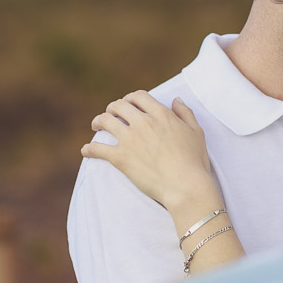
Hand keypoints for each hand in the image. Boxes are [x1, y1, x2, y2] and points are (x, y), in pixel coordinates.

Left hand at [81, 91, 213, 208]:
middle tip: (110, 114)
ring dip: (98, 121)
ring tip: (96, 126)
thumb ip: (185, 113)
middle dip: (112, 107)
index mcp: (161, 115)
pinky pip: (97, 149)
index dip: (130, 98)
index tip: (127, 104)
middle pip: (119, 105)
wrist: (186, 187)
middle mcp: (143, 123)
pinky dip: (89, 149)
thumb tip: (176, 99)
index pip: (139, 96)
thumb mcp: (196, 133)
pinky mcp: (121, 158)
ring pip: (105, 121)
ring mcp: (130, 139)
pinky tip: (86, 151)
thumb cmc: (194, 162)